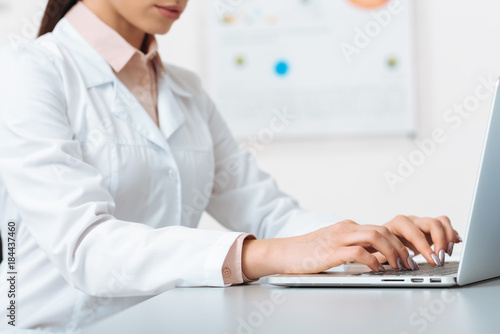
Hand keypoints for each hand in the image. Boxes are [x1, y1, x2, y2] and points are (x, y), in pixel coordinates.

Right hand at [242, 219, 419, 279]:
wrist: (283, 252)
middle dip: (400, 247)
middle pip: (382, 230)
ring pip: (374, 235)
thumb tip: (375, 257)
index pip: (380, 229)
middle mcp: (345, 229)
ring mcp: (337, 238)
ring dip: (391, 252)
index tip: (408, 257)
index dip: (398, 243)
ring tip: (398, 266)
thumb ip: (352, 247)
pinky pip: (358, 251)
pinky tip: (376, 269)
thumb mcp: (333, 246)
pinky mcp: (330, 251)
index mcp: (347, 227)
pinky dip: (372, 260)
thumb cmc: (307, 253)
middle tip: (409, 264)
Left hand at [379, 215, 461, 266]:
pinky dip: (452, 233)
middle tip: (441, 259)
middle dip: (440, 242)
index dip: (425, 247)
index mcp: (397, 224)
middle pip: (432, 223)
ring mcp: (421, 223)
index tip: (432, 261)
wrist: (381, 241)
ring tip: (448, 253)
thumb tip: (403, 261)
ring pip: (441, 222)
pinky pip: (445, 225)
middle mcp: (411, 220)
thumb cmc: (380, 246)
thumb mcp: (381, 251)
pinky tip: (456, 243)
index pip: (415, 232)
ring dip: (448, 237)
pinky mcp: (430, 228)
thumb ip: (390, 255)